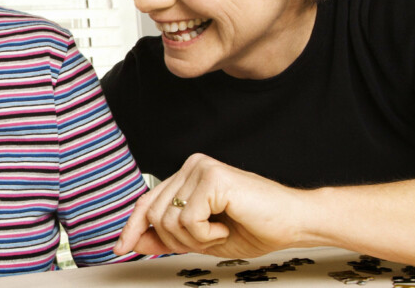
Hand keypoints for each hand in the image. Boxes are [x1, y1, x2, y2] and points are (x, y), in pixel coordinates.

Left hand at [113, 153, 309, 258]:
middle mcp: (191, 166)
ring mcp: (201, 168)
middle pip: (153, 214)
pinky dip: (206, 234)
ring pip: (167, 219)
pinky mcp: (212, 177)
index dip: (132, 227)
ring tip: (220, 232)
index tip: (120, 248)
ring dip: (194, 239)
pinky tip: (226, 226)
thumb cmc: (256, 227)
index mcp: (188, 176)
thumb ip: (166, 237)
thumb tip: (133, 242)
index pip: (147, 202)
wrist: (294, 223)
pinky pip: (187, 219)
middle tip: (208, 240)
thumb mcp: (201, 239)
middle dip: (175, 240)